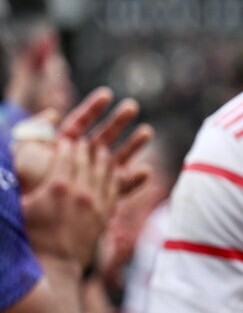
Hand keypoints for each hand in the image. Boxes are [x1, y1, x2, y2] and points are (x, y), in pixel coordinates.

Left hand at [14, 87, 152, 196]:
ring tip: (147, 132)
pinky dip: (135, 180)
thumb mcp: (24, 153)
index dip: (93, 108)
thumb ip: (35, 130)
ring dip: (133, 145)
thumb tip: (54, 113)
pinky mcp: (101, 198)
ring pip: (117, 158)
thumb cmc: (26, 185)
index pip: (80, 122)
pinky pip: (121, 187)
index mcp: (61, 147)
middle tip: (132, 106)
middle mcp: (80, 161)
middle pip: (103, 136)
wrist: (32, 218)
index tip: (107, 94)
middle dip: (118, 120)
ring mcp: (92, 179)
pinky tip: (145, 171)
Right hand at [21, 138, 116, 267]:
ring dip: (103, 159)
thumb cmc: (31, 237)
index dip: (66, 146)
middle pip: (86, 161)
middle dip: (84, 149)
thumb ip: (22, 185)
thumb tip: (11, 167)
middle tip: (84, 142)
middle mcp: (80, 191)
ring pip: (104, 172)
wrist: (54, 265)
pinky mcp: (106, 214)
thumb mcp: (21, 207)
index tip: (65, 141)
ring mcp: (96, 202)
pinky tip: (114, 172)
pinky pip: (114, 189)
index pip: (66, 156)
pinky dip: (114, 177)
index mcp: (57, 186)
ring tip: (102, 151)